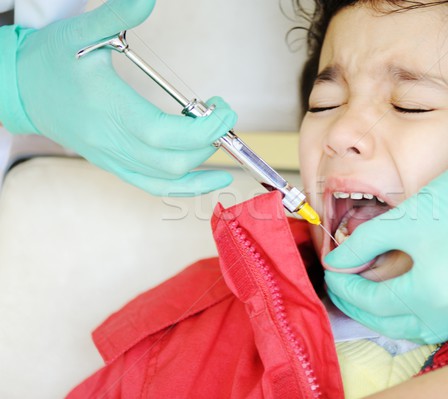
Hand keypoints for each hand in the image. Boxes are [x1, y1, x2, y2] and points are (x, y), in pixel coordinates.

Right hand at [0, 0, 236, 195]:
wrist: (20, 88)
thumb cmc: (50, 60)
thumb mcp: (81, 32)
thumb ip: (117, 15)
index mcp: (109, 109)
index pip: (164, 134)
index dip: (203, 129)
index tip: (223, 109)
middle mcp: (111, 141)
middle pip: (171, 160)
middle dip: (209, 142)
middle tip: (223, 115)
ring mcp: (112, 158)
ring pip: (165, 179)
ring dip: (202, 165)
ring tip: (224, 144)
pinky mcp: (113, 164)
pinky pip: (153, 186)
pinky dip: (185, 187)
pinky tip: (210, 178)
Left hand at [324, 125, 447, 343]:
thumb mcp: (402, 220)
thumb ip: (362, 246)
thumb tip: (337, 264)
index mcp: (433, 292)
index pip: (375, 303)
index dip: (347, 289)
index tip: (333, 276)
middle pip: (398, 325)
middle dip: (365, 310)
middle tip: (345, 291)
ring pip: (427, 327)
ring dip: (397, 315)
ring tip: (376, 294)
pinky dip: (429, 309)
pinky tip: (416, 292)